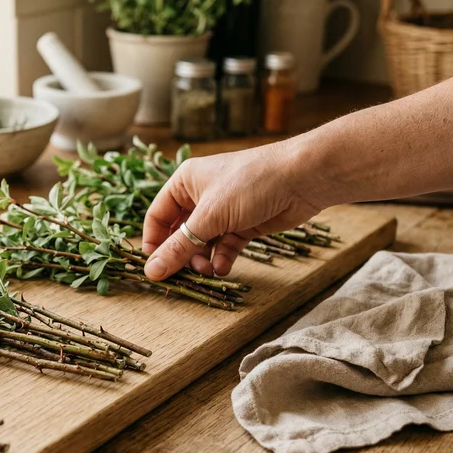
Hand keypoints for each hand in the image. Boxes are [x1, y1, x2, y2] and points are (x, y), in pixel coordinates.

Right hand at [142, 140, 324, 279]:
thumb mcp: (210, 217)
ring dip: (202, 259)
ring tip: (208, 272)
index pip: (157, 216)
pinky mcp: (244, 224)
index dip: (154, 242)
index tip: (155, 268)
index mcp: (185, 183)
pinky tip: (223, 268)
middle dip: (182, 254)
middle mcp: (201, 195)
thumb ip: (179, 247)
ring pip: (202, 242)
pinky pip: (225, 246)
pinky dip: (222, 258)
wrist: (302, 179)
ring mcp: (224, 211)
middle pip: (180, 232)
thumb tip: (150, 272)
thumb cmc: (250, 185)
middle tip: (187, 274)